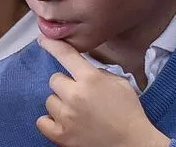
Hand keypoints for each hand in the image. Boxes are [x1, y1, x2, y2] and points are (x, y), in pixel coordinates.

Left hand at [36, 39, 169, 146]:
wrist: (133, 145)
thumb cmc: (129, 113)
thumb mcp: (120, 84)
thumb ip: (98, 73)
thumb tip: (81, 69)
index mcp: (90, 79)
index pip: (66, 55)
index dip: (52, 45)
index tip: (43, 39)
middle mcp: (75, 95)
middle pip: (54, 80)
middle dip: (65, 86)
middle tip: (79, 96)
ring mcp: (66, 116)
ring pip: (49, 100)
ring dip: (60, 104)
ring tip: (76, 112)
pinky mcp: (61, 135)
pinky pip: (42, 121)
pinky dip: (51, 121)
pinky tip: (64, 122)